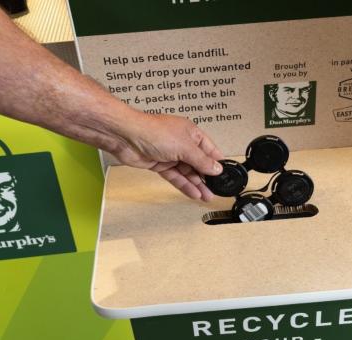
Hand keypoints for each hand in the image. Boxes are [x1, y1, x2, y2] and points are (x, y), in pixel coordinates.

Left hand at [109, 112, 223, 200]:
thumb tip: (216, 168)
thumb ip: (201, 160)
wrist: (126, 137)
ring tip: (207, 196)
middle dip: (207, 177)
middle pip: (198, 163)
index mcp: (191, 133)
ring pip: (187, 172)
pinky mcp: (160, 164)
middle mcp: (182, 143)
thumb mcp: (185, 146)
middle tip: (216, 190)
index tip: (224, 175)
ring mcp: (170, 155)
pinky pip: (175, 177)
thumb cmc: (153, 132)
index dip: (217, 163)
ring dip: (196, 184)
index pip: (209, 150)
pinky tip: (193, 193)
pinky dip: (184, 185)